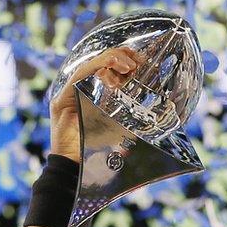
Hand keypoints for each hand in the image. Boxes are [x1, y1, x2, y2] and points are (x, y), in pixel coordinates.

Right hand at [49, 47, 142, 162]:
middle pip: (98, 63)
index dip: (124, 60)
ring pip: (89, 66)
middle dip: (119, 56)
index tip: (142, 61)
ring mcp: (68, 94)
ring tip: (128, 65)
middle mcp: (79, 90)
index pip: (107, 69)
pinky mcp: (61, 100)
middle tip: (138, 61)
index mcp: (92, 95)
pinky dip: (94, 70)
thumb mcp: (123, 130)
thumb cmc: (99, 153)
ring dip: (109, 60)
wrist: (76, 169)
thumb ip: (135, 119)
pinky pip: (77, 77)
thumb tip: (165, 114)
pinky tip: (111, 72)